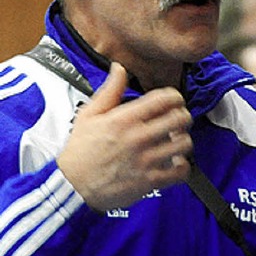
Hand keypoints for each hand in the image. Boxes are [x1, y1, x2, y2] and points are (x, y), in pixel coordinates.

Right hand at [57, 62, 192, 210]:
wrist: (71, 187)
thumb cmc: (81, 151)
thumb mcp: (89, 114)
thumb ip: (110, 90)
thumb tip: (119, 68)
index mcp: (125, 118)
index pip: (165, 99)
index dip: (175, 97)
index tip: (173, 101)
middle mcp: (138, 137)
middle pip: (180, 118)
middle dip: (182, 116)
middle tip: (177, 120)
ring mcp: (146, 160)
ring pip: (184, 143)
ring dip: (183, 140)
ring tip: (176, 141)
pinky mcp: (149, 181)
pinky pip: (181, 171)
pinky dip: (183, 167)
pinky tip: (174, 162)